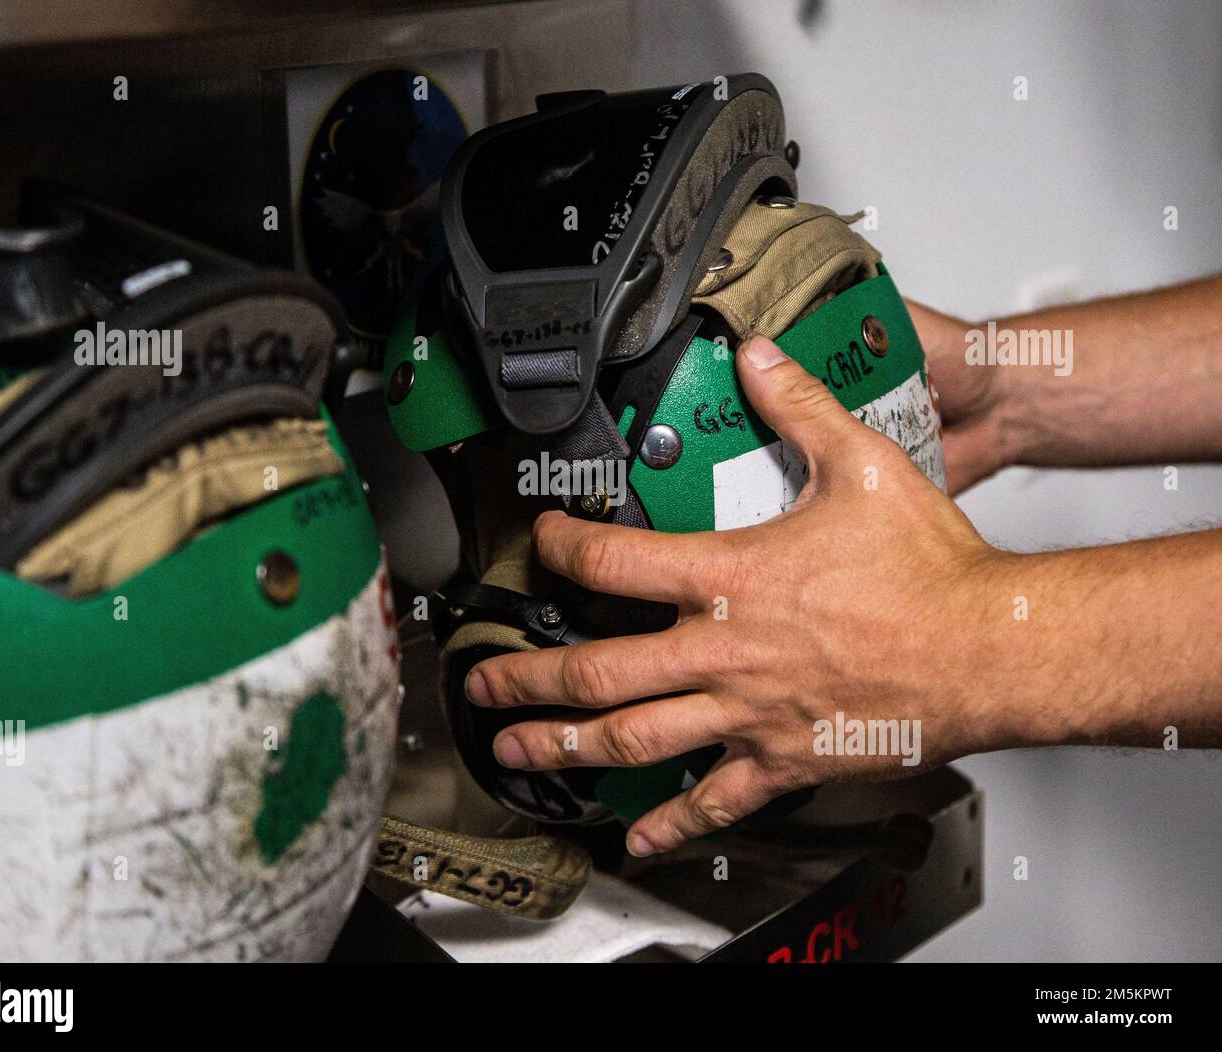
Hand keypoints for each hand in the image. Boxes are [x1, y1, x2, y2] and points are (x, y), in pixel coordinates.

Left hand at [466, 336, 1030, 855]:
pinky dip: (670, 825)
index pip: (613, 564)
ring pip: (634, 740)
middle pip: (597, 671)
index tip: (543, 542)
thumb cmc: (931, 572)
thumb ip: (800, 406)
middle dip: (527, 676)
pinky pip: (714, 802)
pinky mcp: (782, 760)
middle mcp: (724, 653)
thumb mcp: (863, 465)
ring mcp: (747, 714)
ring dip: (566, 746)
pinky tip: (637, 839)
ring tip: (517, 749)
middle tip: (483, 679)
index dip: (562, 548)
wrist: (990, 651)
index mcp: (732, 578)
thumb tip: (759, 356)